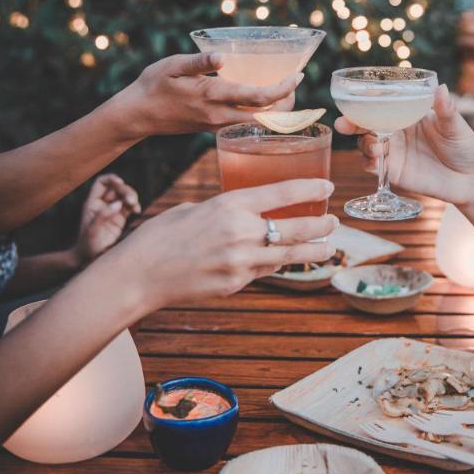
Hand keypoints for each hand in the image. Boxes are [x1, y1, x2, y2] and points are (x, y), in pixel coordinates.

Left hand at [73, 173, 140, 264]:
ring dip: (132, 197)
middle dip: (125, 190)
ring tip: (135, 206)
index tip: (120, 182)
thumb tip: (118, 203)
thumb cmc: (88, 245)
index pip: (101, 183)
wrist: (89, 259)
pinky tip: (137, 211)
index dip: (111, 179)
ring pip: (124, 196)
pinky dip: (135, 206)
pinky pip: (129, 206)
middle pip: (116, 188)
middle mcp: (102, 204)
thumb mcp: (93, 231)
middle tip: (131, 200)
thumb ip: (103, 215)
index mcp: (92, 203)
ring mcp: (112, 211)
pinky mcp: (120, 219)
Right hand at [103, 178, 337, 314]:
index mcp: (230, 205)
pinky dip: (274, 265)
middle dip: (320, 225)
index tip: (328, 187)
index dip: (311, 189)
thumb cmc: (161, 235)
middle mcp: (241, 233)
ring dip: (312, 251)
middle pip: (296, 228)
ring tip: (328, 248)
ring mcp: (240, 263)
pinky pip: (262, 272)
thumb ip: (226, 210)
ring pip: (288, 256)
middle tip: (334, 222)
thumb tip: (247, 213)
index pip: (283, 193)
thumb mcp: (196, 209)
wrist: (138, 274)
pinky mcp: (235, 285)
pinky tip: (283, 262)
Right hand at [111, 53, 300, 139]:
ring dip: (275, 111)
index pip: (259, 97)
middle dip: (287, 104)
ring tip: (285, 91)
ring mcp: (217, 125)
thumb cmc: (153, 86)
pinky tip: (262, 100)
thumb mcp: (173, 66)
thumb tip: (222, 56)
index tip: (298, 76)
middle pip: (266, 116)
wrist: (137, 115)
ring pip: (256, 123)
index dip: (283, 88)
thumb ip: (199, 62)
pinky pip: (244, 124)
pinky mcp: (213, 128)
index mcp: (213, 96)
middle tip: (295, 84)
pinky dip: (260, 114)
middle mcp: (219, 115)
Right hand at [334, 85, 473, 205]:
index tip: (355, 96)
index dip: (366, 100)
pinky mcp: (394, 171)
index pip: (383, 104)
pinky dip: (369, 163)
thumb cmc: (465, 147)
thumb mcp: (456, 126)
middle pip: (367, 123)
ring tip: (377, 148)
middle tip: (343, 123)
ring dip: (364, 144)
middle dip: (351, 122)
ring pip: (367, 144)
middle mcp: (397, 131)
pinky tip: (375, 162)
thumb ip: (446, 109)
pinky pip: (374, 166)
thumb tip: (441, 88)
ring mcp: (394, 151)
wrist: (471, 180)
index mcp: (409, 114)